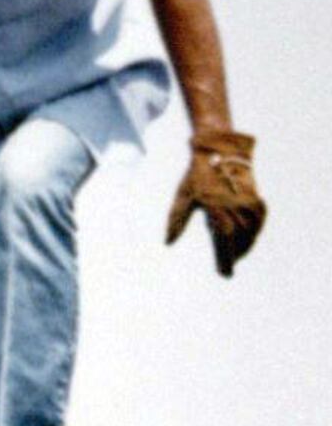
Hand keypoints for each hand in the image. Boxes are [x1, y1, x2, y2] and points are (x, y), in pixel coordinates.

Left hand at [167, 129, 265, 275]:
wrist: (219, 151)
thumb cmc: (197, 175)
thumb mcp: (183, 195)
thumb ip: (177, 220)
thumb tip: (167, 242)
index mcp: (216, 206)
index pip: (224, 239)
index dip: (225, 258)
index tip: (225, 274)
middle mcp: (235, 206)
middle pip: (239, 239)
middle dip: (234, 255)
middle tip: (227, 268)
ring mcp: (248, 203)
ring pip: (251, 233)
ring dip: (245, 247)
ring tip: (237, 257)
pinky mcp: (257, 199)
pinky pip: (258, 223)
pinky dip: (254, 234)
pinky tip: (248, 240)